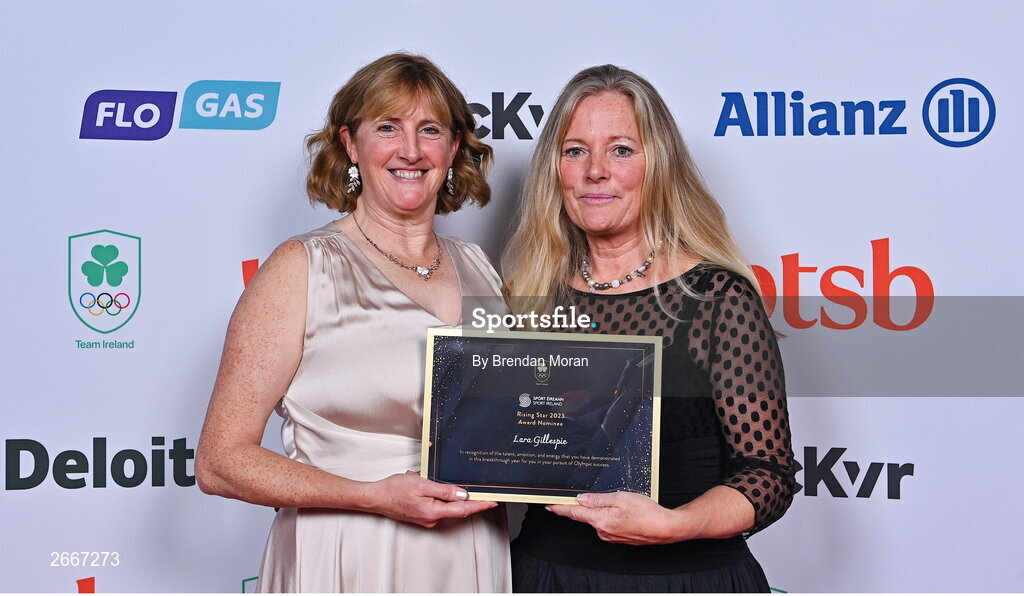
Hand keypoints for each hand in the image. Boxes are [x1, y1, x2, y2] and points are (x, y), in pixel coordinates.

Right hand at [363, 473, 497, 527]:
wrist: (375, 498)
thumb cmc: (394, 490)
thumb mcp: (422, 484)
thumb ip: (444, 490)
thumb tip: (463, 494)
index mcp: (433, 511)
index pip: (463, 508)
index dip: (480, 505)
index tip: (493, 502)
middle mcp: (432, 519)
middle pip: (456, 508)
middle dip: (461, 495)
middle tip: (471, 487)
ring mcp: (426, 519)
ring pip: (444, 504)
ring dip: (441, 491)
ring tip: (424, 480)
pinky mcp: (422, 516)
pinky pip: (435, 504)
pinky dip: (434, 494)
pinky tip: (420, 484)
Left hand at [547, 491, 697, 544]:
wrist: (666, 529)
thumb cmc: (647, 513)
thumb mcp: (621, 498)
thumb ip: (599, 499)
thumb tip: (581, 499)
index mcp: (601, 520)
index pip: (573, 513)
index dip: (559, 508)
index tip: (548, 504)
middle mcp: (602, 531)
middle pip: (585, 516)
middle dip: (582, 505)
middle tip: (580, 494)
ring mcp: (610, 536)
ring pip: (597, 519)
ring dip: (599, 510)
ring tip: (615, 501)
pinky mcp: (618, 538)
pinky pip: (607, 524)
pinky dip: (608, 516)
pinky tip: (621, 511)